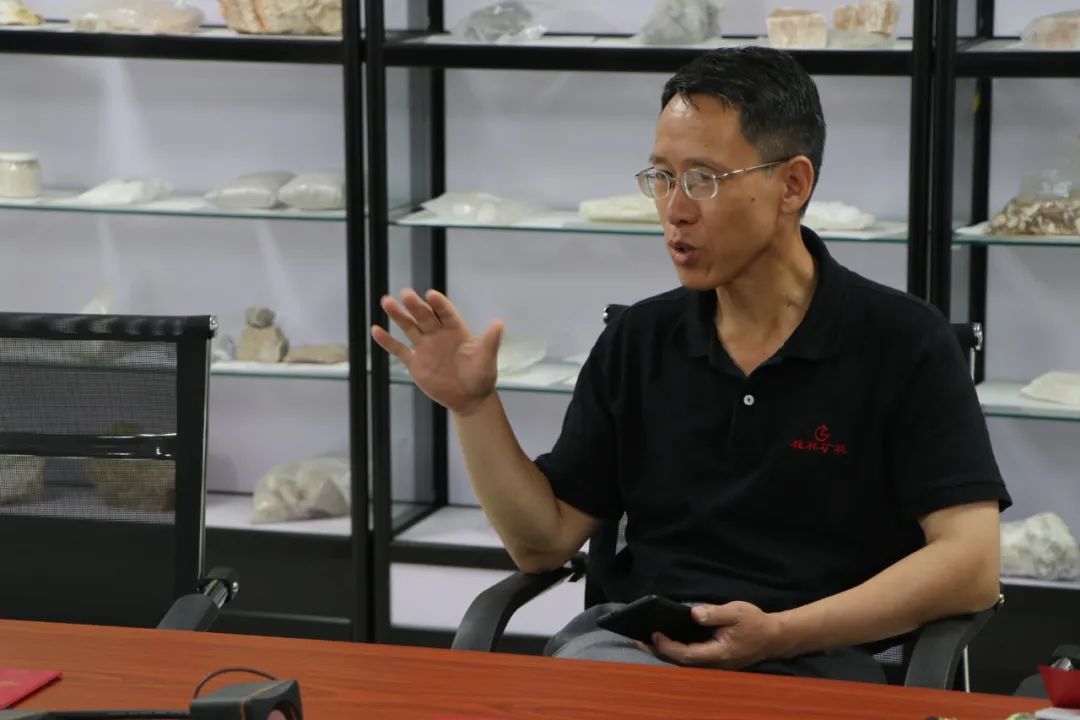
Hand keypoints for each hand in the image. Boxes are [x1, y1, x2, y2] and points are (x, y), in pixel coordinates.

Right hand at [371, 289, 502, 415]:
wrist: (469, 399)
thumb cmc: (481, 376)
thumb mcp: (487, 359)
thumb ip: (490, 341)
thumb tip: (499, 323)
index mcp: (456, 330)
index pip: (446, 313)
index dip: (439, 304)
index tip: (431, 295)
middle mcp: (438, 334)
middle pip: (424, 316)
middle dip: (415, 306)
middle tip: (406, 294)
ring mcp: (425, 347)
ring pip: (409, 327)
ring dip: (398, 315)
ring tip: (386, 301)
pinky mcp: (415, 362)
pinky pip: (398, 349)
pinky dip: (387, 341)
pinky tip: (376, 330)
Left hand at [651, 601, 784, 669]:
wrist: (775, 637)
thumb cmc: (756, 623)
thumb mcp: (736, 612)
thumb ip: (714, 614)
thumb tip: (693, 614)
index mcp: (718, 653)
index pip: (686, 654)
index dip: (668, 646)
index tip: (654, 633)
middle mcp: (714, 664)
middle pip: (681, 662)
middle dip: (659, 651)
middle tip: (638, 640)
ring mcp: (715, 664)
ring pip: (685, 662)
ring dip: (666, 652)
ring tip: (647, 640)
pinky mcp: (715, 660)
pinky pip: (692, 658)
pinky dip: (676, 650)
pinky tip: (667, 640)